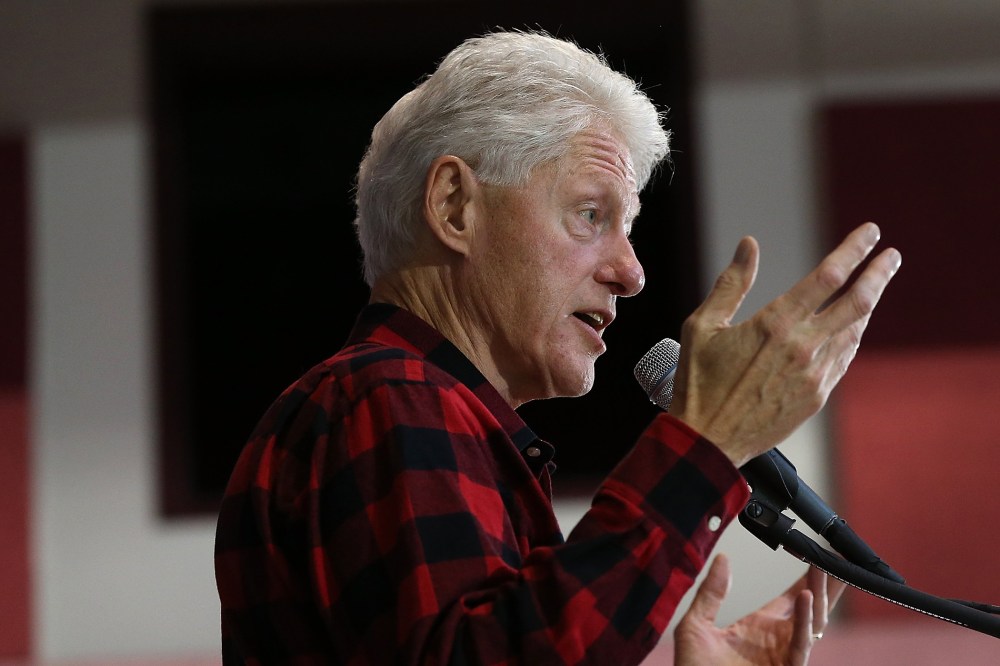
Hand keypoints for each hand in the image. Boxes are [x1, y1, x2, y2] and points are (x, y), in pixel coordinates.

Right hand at [669, 222, 901, 465]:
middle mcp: (802, 347)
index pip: (828, 276)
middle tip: (892, 255)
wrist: (708, 441)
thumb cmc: (698, 383)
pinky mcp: (816, 397)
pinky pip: (843, 358)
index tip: (870, 232)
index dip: (853, 250)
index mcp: (775, 324)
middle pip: (858, 302)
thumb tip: (749, 245)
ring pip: (855, 331)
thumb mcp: (702, 326)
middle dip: (880, 273)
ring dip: (868, 304)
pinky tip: (852, 327)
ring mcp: (815, 374)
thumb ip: (731, 283)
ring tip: (874, 285)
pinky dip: (852, 336)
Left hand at [674, 554, 845, 665]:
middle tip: (839, 555)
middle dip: (826, 583)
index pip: (791, 596)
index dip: (807, 577)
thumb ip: (710, 593)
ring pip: (812, 622)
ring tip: (822, 567)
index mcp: (760, 627)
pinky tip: (807, 597)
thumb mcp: (696, 625)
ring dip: (819, 593)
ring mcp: (784, 655)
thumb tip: (723, 559)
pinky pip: (800, 643)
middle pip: (812, 606)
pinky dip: (805, 619)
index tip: (819, 554)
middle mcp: (778, 640)